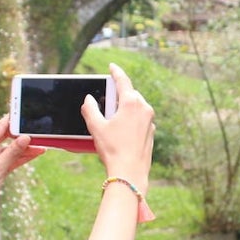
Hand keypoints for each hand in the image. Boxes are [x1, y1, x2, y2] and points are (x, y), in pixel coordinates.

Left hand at [0, 115, 44, 220]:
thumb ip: (12, 152)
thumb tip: (25, 137)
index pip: (0, 127)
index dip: (14, 121)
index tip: (27, 115)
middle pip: (7, 136)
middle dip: (23, 134)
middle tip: (39, 131)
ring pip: (12, 148)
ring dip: (26, 147)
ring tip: (42, 144)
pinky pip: (13, 158)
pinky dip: (23, 157)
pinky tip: (36, 153)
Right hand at [83, 63, 154, 188]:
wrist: (130, 172)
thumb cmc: (113, 149)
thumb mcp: (96, 127)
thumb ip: (90, 109)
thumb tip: (89, 99)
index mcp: (131, 103)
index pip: (123, 81)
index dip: (116, 72)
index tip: (112, 66)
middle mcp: (144, 108)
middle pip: (130, 94)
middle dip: (118, 94)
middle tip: (106, 99)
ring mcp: (150, 121)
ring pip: (136, 107)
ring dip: (124, 107)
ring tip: (111, 118)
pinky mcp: (151, 132)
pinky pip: (140, 119)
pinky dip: (131, 119)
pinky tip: (121, 130)